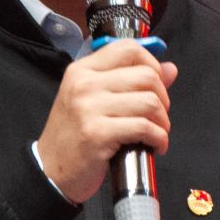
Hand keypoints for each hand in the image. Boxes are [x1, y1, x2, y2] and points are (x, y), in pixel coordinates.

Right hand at [34, 41, 179, 204]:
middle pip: (146, 76)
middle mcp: (85, 84)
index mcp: (82, 70)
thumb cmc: (73, 135)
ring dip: (162, 122)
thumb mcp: (93, 100)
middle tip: (157, 117)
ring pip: (150, 102)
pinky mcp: (98, 134)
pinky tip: (155, 146)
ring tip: (156, 133)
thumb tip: (170, 69)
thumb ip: (130, 81)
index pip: (128, 49)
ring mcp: (90, 108)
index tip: (156, 85)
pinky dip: (159, 139)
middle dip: (163, 99)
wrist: (49, 170)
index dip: (152, 64)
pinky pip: (144, 128)